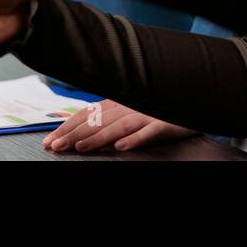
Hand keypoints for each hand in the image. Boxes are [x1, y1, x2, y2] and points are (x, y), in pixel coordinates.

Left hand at [43, 100, 199, 153]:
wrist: (195, 98)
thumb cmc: (160, 107)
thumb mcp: (131, 108)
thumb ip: (109, 115)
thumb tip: (79, 127)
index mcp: (119, 101)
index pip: (88, 113)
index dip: (68, 126)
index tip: (50, 139)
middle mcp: (130, 104)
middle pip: (99, 120)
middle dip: (75, 134)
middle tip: (56, 146)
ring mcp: (148, 112)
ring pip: (119, 125)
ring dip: (98, 137)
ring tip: (80, 149)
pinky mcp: (167, 122)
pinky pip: (149, 131)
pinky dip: (136, 138)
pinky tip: (122, 147)